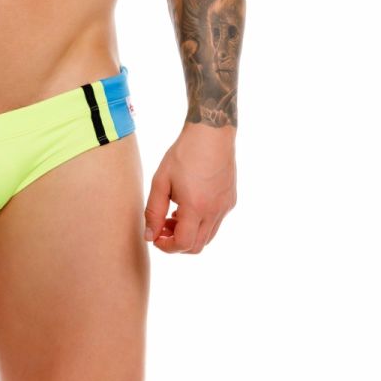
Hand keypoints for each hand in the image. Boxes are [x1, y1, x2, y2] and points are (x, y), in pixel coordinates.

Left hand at [143, 122, 236, 253]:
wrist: (211, 133)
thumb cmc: (183, 154)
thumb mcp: (161, 181)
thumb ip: (153, 211)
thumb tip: (149, 236)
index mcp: (196, 207)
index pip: (183, 244)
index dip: (166, 247)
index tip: (155, 237)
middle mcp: (215, 211)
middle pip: (196, 246)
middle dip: (176, 243)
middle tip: (162, 226)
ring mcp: (225, 207)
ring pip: (208, 237)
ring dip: (189, 234)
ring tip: (173, 214)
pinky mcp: (231, 201)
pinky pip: (215, 223)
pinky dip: (200, 224)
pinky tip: (188, 205)